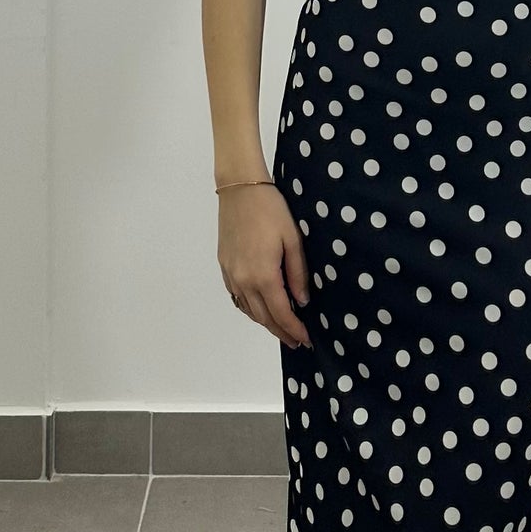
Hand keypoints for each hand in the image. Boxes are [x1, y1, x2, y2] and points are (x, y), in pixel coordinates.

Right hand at [217, 184, 311, 348]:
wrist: (240, 189)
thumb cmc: (271, 210)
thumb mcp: (293, 239)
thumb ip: (298, 273)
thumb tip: (302, 301)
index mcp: (263, 275)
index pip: (281, 313)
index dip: (294, 329)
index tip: (306, 339)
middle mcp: (244, 281)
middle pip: (263, 317)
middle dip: (280, 331)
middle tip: (296, 341)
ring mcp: (231, 275)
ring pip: (248, 310)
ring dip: (265, 323)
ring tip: (281, 329)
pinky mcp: (224, 266)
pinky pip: (237, 297)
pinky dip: (250, 309)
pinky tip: (260, 309)